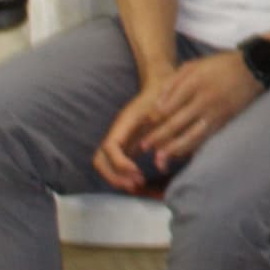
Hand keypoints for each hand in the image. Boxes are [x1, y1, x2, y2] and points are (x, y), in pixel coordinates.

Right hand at [94, 74, 174, 191]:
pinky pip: (115, 163)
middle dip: (114, 175)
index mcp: (125, 121)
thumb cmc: (167, 96)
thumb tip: (162, 163)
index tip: (137, 172)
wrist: (163, 83)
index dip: (119, 162)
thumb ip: (166, 135)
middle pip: (100, 159)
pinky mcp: (125, 143)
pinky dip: (122, 175)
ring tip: (137, 186)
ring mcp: (119, 138)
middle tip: (136, 184)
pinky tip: (139, 181)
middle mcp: (117, 131)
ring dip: (117, 178)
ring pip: (105, 163)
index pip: (110, 146)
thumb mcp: (169, 112)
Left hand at [137, 52, 263, 170]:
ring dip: (172, 149)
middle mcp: (204, 100)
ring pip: (190, 136)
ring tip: (159, 157)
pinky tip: (181, 153)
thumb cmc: (219, 65)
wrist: (253, 67)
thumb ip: (172, 83)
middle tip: (143, 147)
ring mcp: (216, 112)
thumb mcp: (193, 65)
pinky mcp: (225, 121)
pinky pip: (205, 138)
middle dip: (157, 138)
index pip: (168, 106)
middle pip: (175, 124)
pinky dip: (191, 148)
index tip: (143, 127)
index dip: (153, 120)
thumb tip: (157, 106)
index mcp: (194, 83)